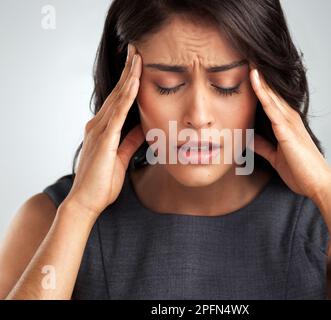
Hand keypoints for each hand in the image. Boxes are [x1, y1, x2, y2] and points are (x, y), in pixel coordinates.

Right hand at [63, 43, 144, 218]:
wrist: (87, 202)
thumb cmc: (102, 182)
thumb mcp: (121, 157)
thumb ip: (130, 141)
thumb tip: (143, 127)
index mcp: (103, 129)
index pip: (119, 100)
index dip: (128, 81)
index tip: (138, 65)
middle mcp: (98, 125)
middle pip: (117, 93)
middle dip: (128, 70)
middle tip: (137, 50)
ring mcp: (99, 131)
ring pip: (117, 98)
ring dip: (129, 77)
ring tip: (138, 57)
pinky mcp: (103, 139)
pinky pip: (117, 113)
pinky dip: (127, 96)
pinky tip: (135, 82)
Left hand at [248, 66, 330, 199]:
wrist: (318, 185)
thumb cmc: (301, 171)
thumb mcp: (276, 157)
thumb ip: (264, 146)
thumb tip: (249, 139)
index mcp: (287, 125)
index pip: (270, 101)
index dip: (260, 87)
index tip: (247, 72)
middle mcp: (289, 120)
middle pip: (271, 93)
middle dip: (259, 76)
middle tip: (247, 57)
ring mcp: (289, 123)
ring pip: (271, 95)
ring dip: (259, 77)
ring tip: (249, 59)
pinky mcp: (287, 131)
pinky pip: (272, 107)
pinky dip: (262, 93)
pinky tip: (255, 79)